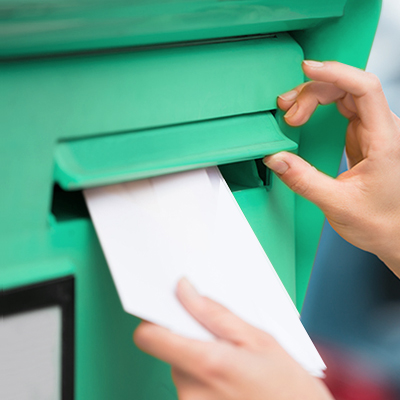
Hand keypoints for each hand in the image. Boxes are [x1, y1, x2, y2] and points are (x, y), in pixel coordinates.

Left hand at [134, 278, 333, 399]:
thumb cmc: (289, 390)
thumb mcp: (259, 340)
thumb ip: (215, 313)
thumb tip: (185, 291)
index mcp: (207, 365)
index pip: (150, 337)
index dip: (154, 320)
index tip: (166, 309)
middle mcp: (191, 393)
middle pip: (170, 350)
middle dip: (192, 339)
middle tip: (223, 341)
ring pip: (181, 368)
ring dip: (201, 361)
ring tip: (233, 365)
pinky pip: (189, 387)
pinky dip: (205, 379)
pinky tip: (230, 381)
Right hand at [264, 61, 399, 276]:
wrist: (395, 234)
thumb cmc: (379, 222)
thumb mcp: (338, 204)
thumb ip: (304, 180)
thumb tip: (276, 158)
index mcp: (384, 141)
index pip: (364, 89)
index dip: (336, 73)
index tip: (307, 69)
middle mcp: (381, 130)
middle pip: (348, 88)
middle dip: (313, 92)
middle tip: (288, 113)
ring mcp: (372, 132)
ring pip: (343, 95)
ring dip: (314, 97)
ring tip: (290, 113)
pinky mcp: (361, 138)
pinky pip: (341, 109)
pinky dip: (318, 107)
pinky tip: (303, 116)